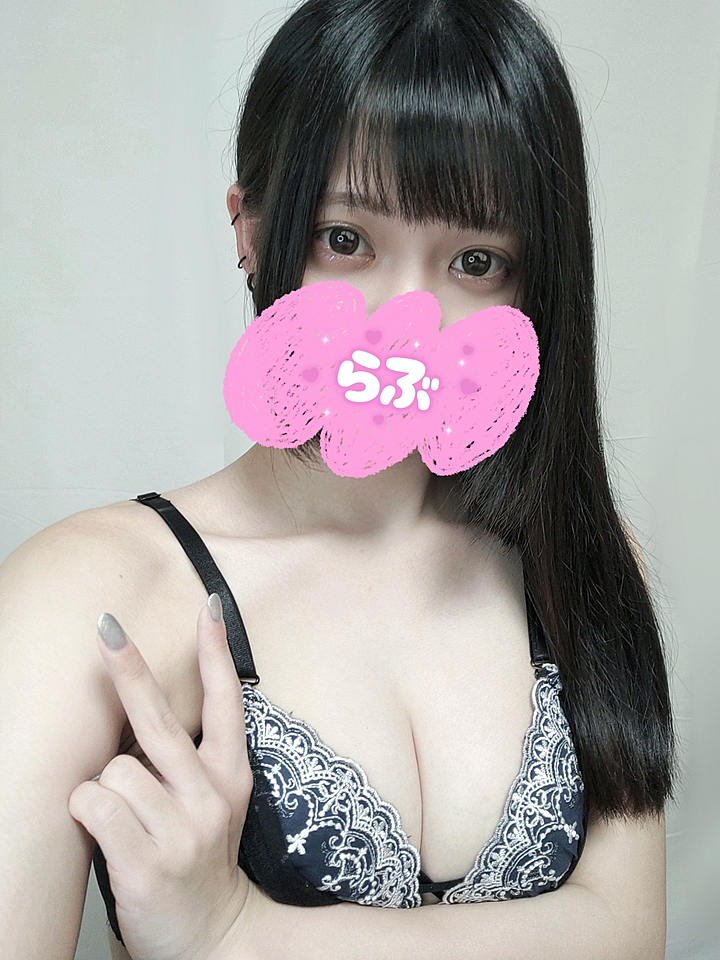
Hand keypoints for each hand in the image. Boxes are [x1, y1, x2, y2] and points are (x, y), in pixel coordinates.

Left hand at [69, 596, 252, 959]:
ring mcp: (182, 830)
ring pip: (113, 769)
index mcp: (231, 776)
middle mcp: (210, 796)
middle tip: (105, 627)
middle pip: (158, 718)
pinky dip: (88, 815)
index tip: (208, 607)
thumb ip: (188, 760)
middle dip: (129, 667)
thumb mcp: (212, 805)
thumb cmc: (198, 861)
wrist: (213, 941)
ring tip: (123, 823)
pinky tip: (109, 838)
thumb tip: (139, 706)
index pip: (226, 702)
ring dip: (104, 791)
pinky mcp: (148, 862)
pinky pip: (94, 805)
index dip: (215, 652)